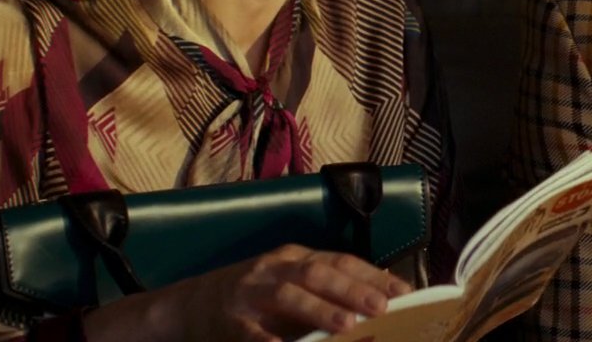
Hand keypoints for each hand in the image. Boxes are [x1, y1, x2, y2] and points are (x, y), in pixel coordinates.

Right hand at [85, 244, 411, 341]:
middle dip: (353, 288)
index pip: (339, 261)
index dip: (372, 275)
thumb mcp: (289, 286)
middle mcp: (273, 269)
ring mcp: (250, 293)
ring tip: (348, 324)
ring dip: (320, 310)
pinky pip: (254, 333)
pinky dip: (272, 341)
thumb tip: (380, 298)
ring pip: (289, 296)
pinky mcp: (230, 321)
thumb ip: (327, 291)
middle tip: (382, 306)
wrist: (188, 306)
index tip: (403, 292)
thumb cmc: (252, 298)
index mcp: (293, 259)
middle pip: (317, 273)